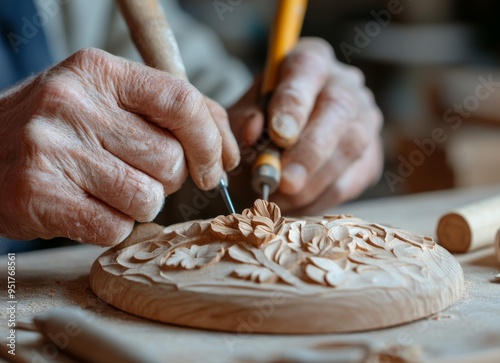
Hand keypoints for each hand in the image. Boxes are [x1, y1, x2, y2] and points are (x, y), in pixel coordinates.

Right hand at [0, 48, 238, 244]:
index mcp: (100, 72)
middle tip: (140, 172)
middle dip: (171, 178)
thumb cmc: (63, 129)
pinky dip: (113, 226)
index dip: (211, 139)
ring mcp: (53, 149)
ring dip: (141, 204)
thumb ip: (171, 112)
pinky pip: (116, 227)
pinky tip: (88, 207)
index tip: (218, 165)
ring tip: (109, 189)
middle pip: (170, 159)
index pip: (181, 101)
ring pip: (148, 198)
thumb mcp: (110, 100)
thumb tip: (227, 146)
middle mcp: (73, 103)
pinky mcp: (40, 194)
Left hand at [228, 38, 382, 214]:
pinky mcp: (371, 156)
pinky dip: (320, 198)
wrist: (285, 143)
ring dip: (313, 182)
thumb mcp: (243, 115)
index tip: (278, 134)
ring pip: (350, 147)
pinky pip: (351, 181)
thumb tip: (254, 131)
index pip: (307, 69)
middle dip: (309, 151)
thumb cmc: (261, 123)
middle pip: (338, 108)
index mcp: (309, 61)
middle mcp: (344, 84)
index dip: (294, 103)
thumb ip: (242, 120)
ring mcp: (365, 119)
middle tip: (284, 182)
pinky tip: (294, 205)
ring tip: (279, 199)